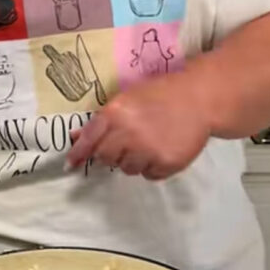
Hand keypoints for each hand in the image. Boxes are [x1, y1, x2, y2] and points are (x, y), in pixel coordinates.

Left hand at [67, 67, 210, 179]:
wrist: (200, 99)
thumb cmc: (161, 94)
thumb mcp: (128, 99)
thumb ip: (103, 120)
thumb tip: (78, 137)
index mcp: (116, 113)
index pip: (90, 139)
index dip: (78, 154)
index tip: (70, 165)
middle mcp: (129, 134)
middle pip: (105, 158)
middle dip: (112, 154)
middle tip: (126, 143)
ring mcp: (148, 151)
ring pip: (127, 169)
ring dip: (133, 161)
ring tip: (149, 143)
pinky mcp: (166, 164)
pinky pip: (149, 175)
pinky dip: (153, 167)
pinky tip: (162, 149)